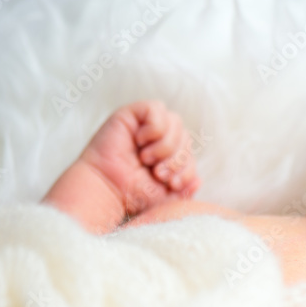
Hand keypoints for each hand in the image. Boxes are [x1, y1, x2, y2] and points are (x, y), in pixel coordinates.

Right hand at [81, 101, 199, 215]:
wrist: (107, 190)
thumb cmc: (132, 194)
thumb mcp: (166, 197)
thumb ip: (185, 189)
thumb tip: (198, 179)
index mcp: (168, 155)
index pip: (191, 153)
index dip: (188, 169)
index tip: (171, 184)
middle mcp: (159, 137)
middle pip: (186, 136)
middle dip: (177, 160)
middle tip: (158, 173)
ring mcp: (145, 124)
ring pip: (175, 121)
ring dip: (166, 145)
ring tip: (147, 159)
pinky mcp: (132, 114)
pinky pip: (157, 109)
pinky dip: (155, 128)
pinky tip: (140, 142)